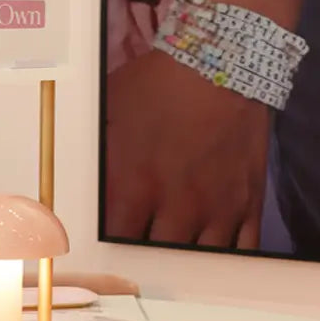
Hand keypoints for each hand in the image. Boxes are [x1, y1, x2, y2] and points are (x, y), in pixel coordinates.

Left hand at [105, 50, 270, 247]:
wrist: (224, 59)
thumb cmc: (158, 83)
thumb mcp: (109, 114)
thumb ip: (97, 159)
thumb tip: (71, 179)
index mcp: (135, 187)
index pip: (112, 242)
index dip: (105, 249)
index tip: (100, 249)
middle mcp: (177, 206)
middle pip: (154, 258)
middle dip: (142, 258)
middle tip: (134, 258)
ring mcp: (217, 208)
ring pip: (197, 261)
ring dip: (181, 261)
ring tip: (170, 259)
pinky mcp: (249, 203)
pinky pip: (240, 250)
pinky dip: (223, 259)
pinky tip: (209, 259)